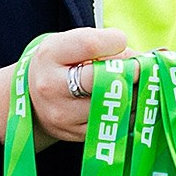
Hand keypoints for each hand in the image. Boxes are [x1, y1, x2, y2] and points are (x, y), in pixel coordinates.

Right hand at [0, 27, 131, 147]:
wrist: (31, 100)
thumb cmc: (59, 65)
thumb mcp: (70, 45)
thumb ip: (104, 46)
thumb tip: (144, 60)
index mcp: (50, 55)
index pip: (90, 45)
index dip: (114, 41)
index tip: (119, 41)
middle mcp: (52, 87)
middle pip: (102, 80)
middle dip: (132, 71)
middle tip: (143, 67)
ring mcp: (64, 115)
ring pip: (115, 104)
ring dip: (135, 93)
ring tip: (137, 83)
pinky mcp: (78, 134)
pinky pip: (116, 123)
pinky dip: (131, 111)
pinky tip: (129, 101)